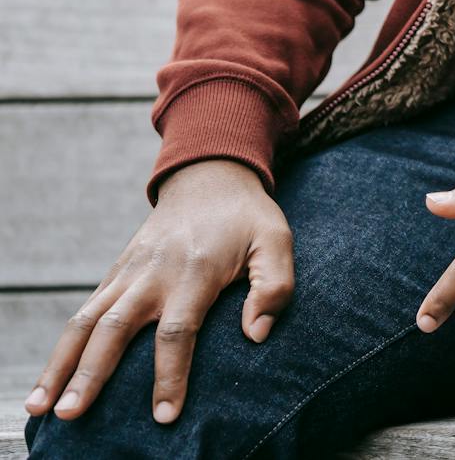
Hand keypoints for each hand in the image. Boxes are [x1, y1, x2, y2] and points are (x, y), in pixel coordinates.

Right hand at [24, 159, 292, 424]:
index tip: (164, 415)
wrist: (209, 178)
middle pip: (114, 329)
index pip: (177, 331)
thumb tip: (255, 335)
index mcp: (195, 271)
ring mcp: (128, 273)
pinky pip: (82, 312)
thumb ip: (274, 286)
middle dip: (90, 374)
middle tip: (68, 414)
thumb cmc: (248, 218)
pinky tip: (51, 378)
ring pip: (84, 322)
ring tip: (38, 407)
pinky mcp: (115, 274)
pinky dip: (63, 346)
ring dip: (59, 364)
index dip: (170, 374)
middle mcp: (153, 274)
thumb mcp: (276, 242)